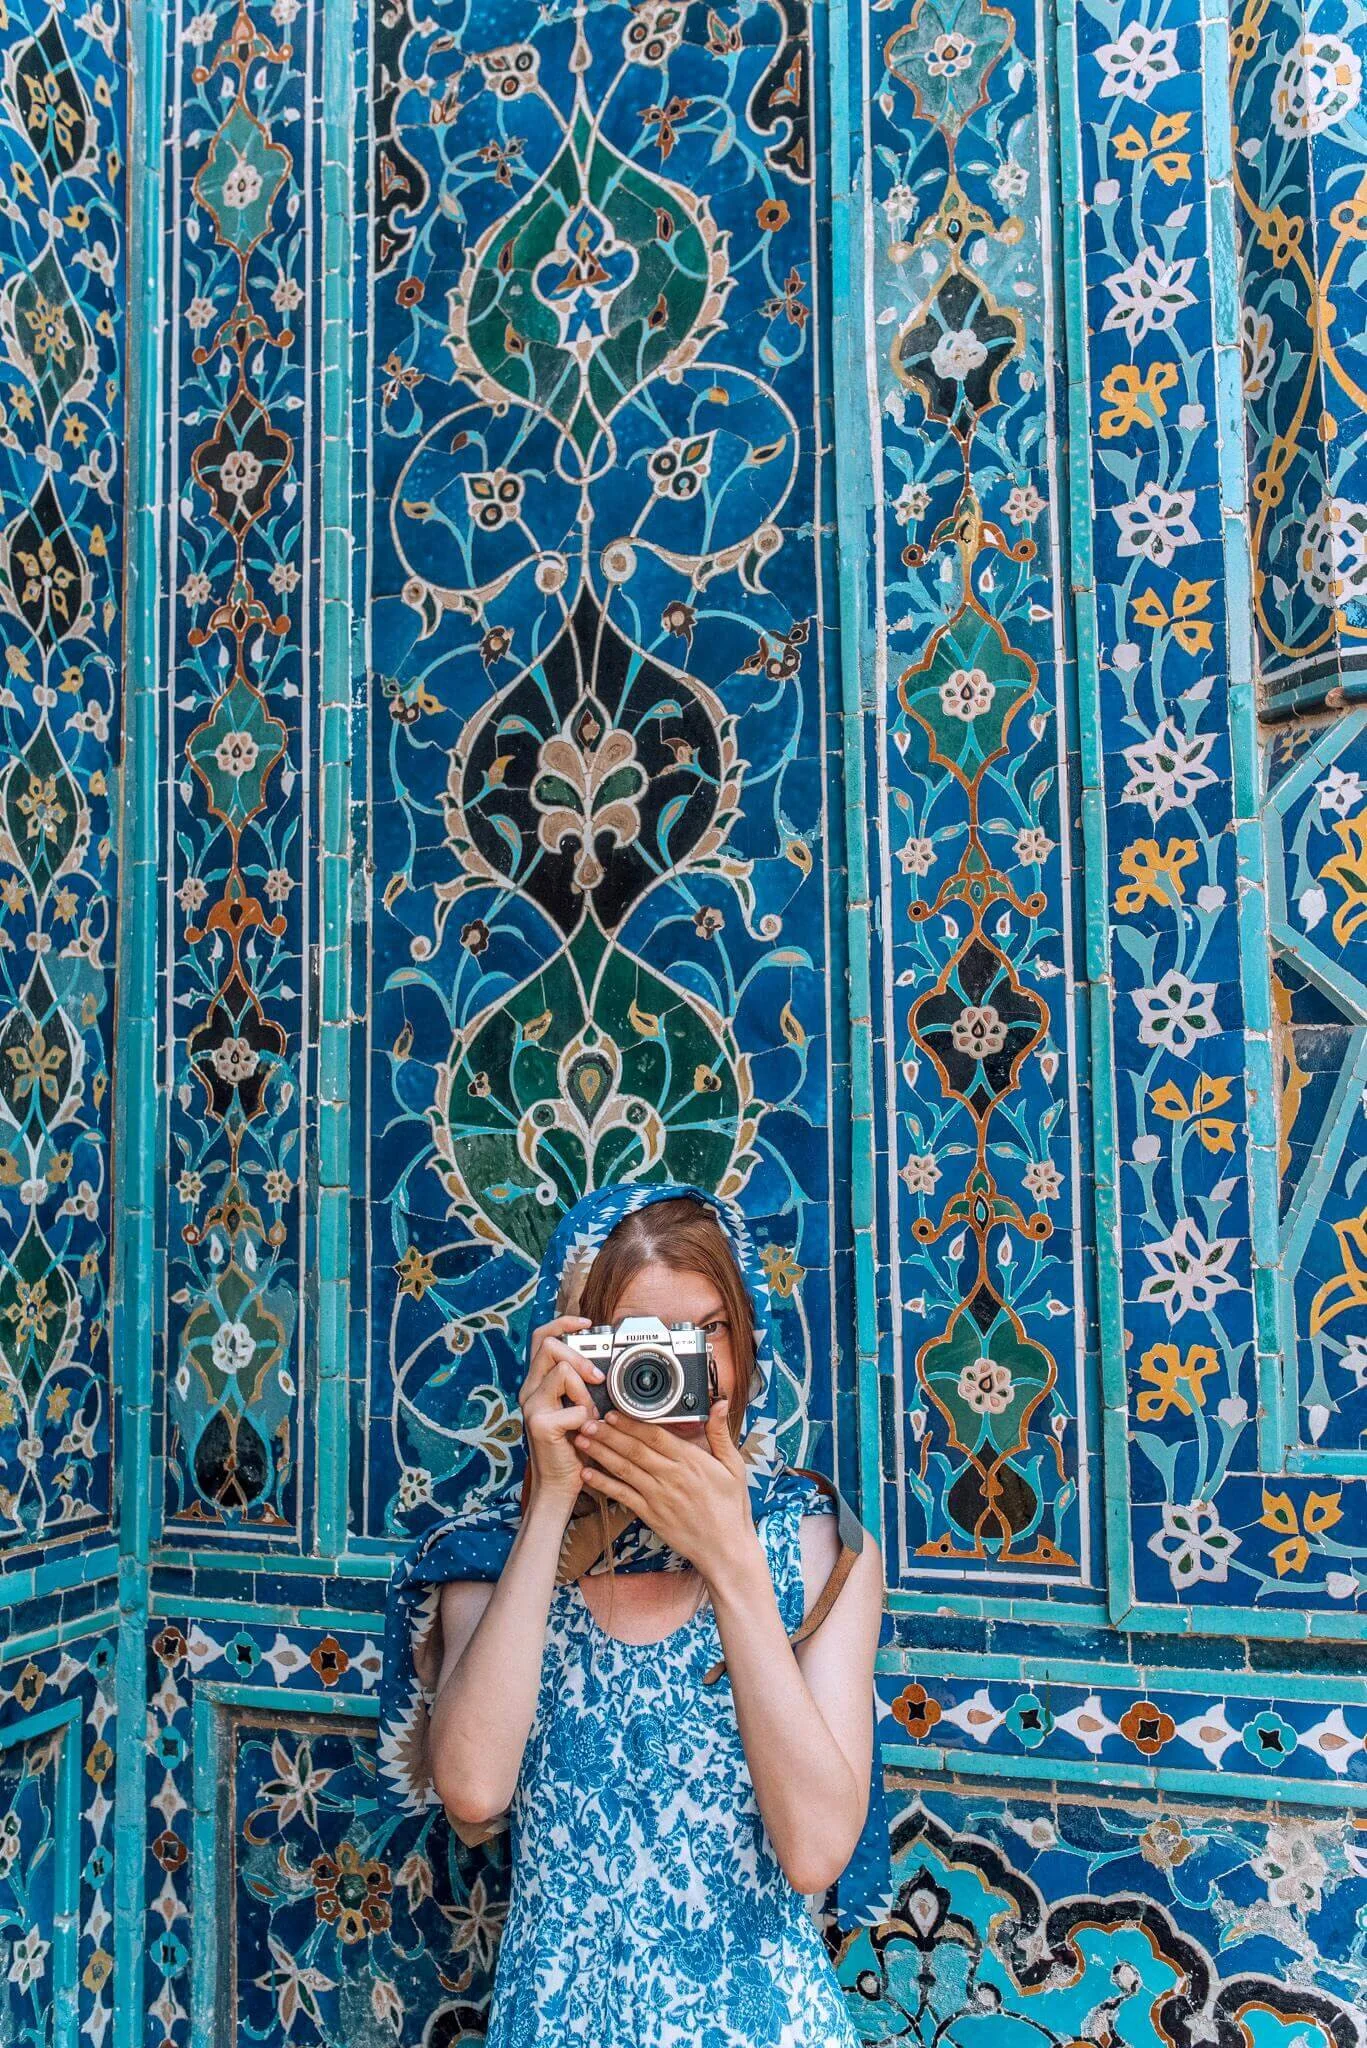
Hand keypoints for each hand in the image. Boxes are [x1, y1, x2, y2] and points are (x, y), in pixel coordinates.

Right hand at [519, 1315, 603, 1513]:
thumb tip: (603, 1362)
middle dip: (579, 1356)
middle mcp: (529, 1391)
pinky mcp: (540, 1425)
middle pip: (548, 1345)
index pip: (541, 1337)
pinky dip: (587, 1417)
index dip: (563, 1323)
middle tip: (596, 1377)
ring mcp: (531, 1407)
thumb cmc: (574, 1446)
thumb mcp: (579, 1407)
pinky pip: (573, 1407)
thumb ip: (582, 1385)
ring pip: (561, 1370)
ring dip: (584, 1389)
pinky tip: (585, 1431)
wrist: (561, 1485)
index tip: (587, 1322)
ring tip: (589, 1413)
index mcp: (538, 1383)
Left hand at [572, 1400, 757, 1585]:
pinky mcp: (650, 1515)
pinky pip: (623, 1496)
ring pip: (624, 1470)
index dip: (630, 1423)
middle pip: (634, 1450)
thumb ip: (720, 1434)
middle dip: (607, 1434)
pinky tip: (587, 1475)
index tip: (612, 1413)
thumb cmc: (731, 1507)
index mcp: (690, 1461)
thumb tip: (720, 1404)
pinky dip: (604, 1485)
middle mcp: (671, 1476)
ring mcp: (658, 1497)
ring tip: (581, 1440)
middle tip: (586, 1421)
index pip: (655, 1436)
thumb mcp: (734, 1466)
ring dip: (600, 1454)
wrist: (725, 1549)